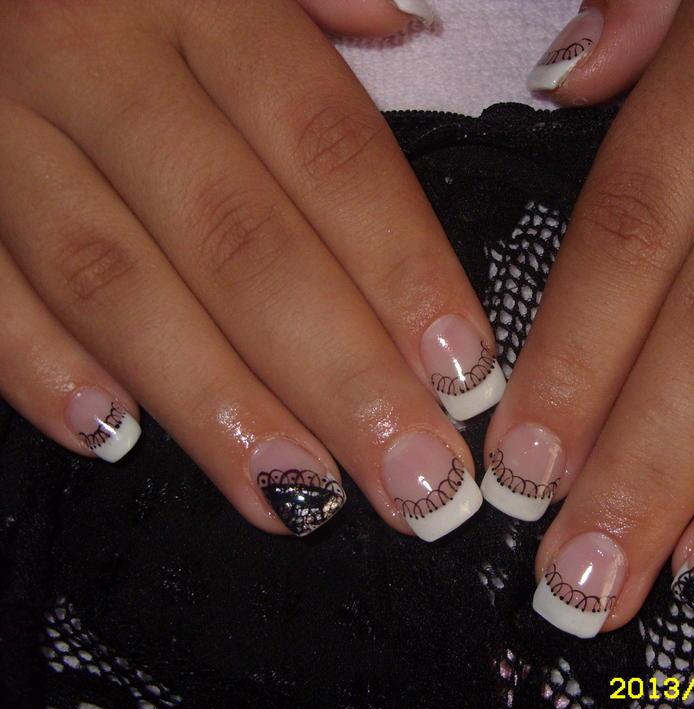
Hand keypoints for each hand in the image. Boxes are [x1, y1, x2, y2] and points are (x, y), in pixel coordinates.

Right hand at [0, 0, 504, 541]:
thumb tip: (409, 25)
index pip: (328, 148)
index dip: (403, 268)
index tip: (465, 375)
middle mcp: (96, 57)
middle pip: (239, 240)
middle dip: (337, 375)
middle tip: (415, 481)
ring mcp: (0, 124)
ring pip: (114, 283)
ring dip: (213, 402)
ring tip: (299, 495)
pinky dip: (39, 368)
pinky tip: (115, 439)